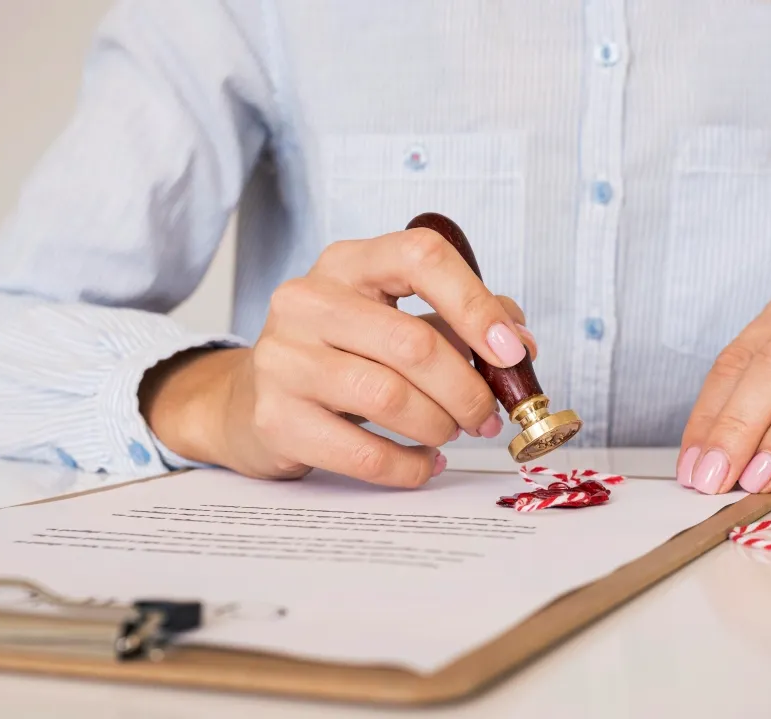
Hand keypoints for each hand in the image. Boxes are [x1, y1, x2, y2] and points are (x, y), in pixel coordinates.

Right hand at [144, 227, 534, 486]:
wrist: (249, 401)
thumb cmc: (336, 357)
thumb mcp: (390, 320)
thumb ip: (455, 322)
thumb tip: (521, 346)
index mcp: (347, 264)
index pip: (420, 257)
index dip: (476, 304)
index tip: (511, 351)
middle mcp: (307, 301)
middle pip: (413, 343)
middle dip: (467, 389)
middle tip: (487, 415)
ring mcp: (284, 359)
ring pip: (390, 398)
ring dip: (439, 426)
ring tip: (449, 433)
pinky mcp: (276, 417)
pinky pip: (365, 453)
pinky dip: (409, 466)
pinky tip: (422, 462)